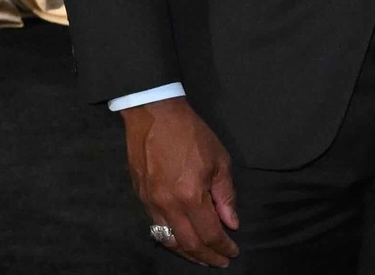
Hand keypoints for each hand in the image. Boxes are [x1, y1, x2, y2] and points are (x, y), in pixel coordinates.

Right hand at [122, 97, 239, 266]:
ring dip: (187, 253)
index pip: (210, 233)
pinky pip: (156, 227)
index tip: (233, 252)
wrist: (154, 115)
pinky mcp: (141, 198)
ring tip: (202, 257)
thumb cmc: (191, 133)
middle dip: (206, 257)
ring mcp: (151, 203)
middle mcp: (168, 206)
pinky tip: (181, 240)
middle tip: (220, 262)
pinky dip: (171, 239)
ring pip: (169, 240)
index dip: (223, 247)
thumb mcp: (219, 160)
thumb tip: (231, 223)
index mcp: (190, 196)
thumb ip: (225, 195)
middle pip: (188, 244)